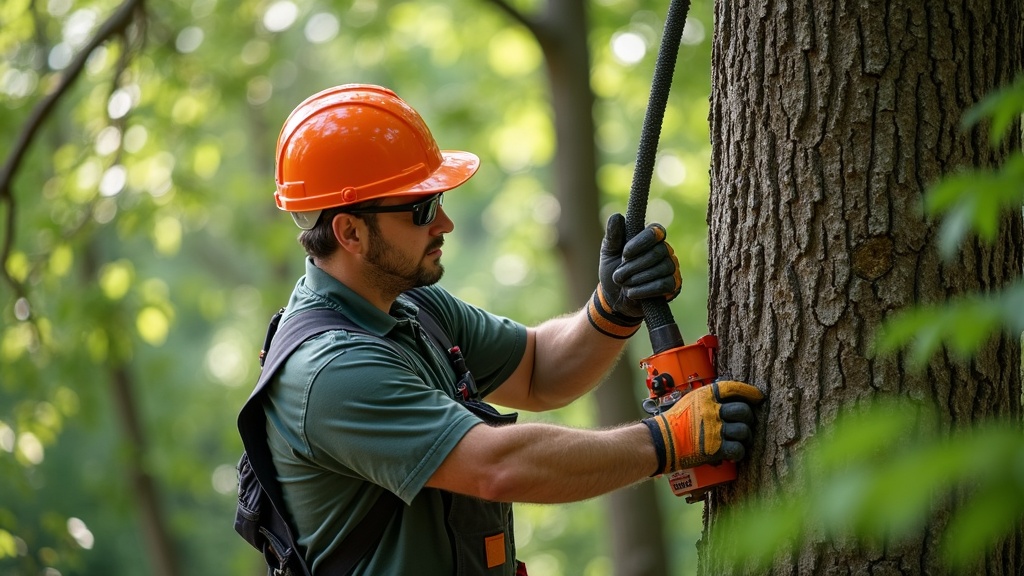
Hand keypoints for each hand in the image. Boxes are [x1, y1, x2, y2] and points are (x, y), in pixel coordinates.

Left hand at [587, 213, 681, 337]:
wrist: (614, 299)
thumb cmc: (613, 271)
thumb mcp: (609, 253)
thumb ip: (613, 236)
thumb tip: (617, 216)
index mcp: (650, 238)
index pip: (656, 231)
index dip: (641, 242)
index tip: (625, 253)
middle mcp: (665, 250)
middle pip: (657, 252)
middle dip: (633, 266)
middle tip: (618, 275)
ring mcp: (671, 268)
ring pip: (660, 269)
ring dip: (636, 279)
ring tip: (624, 284)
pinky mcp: (673, 285)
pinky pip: (663, 285)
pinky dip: (643, 290)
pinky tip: (631, 293)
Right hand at [642, 380, 762, 474]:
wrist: (661, 441)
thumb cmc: (674, 421)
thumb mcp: (690, 400)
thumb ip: (709, 400)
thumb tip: (729, 401)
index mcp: (705, 395)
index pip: (734, 388)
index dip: (750, 392)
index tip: (758, 397)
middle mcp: (711, 410)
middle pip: (744, 411)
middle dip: (749, 418)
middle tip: (746, 424)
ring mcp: (714, 429)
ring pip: (744, 431)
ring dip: (745, 437)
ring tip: (740, 441)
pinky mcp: (715, 448)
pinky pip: (738, 449)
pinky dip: (739, 452)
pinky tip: (734, 453)